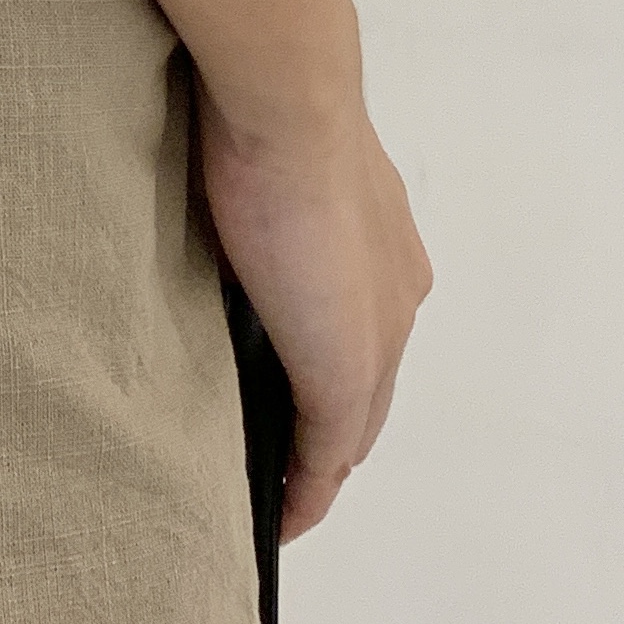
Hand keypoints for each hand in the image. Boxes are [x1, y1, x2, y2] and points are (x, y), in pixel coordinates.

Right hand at [199, 83, 431, 537]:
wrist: (287, 107)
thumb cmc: (264, 111)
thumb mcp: (263, 165)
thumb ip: (261, 205)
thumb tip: (226, 219)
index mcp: (384, 246)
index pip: (361, 335)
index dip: (331, 375)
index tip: (289, 402)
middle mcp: (397, 294)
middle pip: (365, 391)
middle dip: (327, 435)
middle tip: (278, 468)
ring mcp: (376, 335)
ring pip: (351, 426)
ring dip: (316, 466)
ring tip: (273, 497)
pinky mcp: (344, 369)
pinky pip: (329, 455)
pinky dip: (307, 492)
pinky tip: (280, 515)